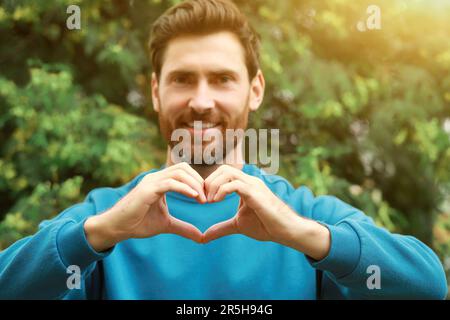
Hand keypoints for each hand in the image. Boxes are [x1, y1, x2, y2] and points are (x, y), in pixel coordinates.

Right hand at [84, 162, 206, 251]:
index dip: (197, 181)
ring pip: (178, 173)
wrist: (117, 228)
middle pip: (183, 168)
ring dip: (194, 184)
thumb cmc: (138, 223)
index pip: (183, 171)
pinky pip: (170, 183)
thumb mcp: (166, 225)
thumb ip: (183, 227)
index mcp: (160, 182)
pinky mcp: (147, 189)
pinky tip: (193, 196)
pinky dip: (184, 188)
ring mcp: (151, 182)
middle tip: (207, 198)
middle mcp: (155, 178)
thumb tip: (201, 237)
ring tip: (202, 199)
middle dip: (198, 180)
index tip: (207, 197)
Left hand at [202, 165, 330, 259]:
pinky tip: (216, 201)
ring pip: (227, 172)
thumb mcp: (237, 225)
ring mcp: (253, 185)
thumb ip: (220, 228)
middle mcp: (249, 181)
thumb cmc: (265, 226)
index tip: (203, 199)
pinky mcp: (255, 192)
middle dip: (209, 182)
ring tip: (209, 201)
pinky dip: (221, 190)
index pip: (223, 173)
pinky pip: (234, 184)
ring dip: (213, 185)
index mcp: (245, 184)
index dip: (210, 183)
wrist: (285, 231)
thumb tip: (203, 237)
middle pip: (223, 168)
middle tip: (204, 200)